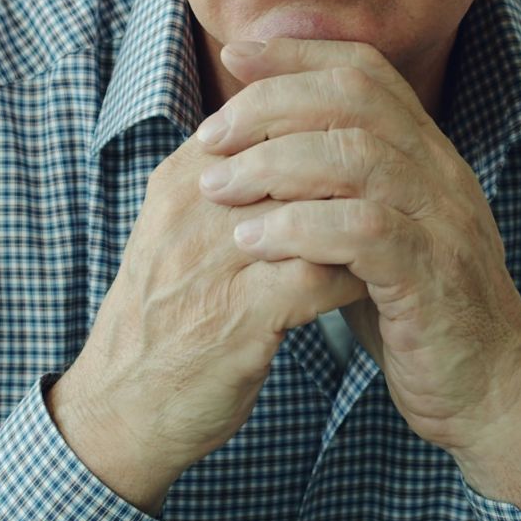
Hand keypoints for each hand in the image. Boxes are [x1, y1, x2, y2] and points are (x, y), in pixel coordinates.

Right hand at [49, 127, 368, 512]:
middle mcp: (195, 208)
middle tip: (399, 184)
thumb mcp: (182, 230)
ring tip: (395, 228)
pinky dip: (355, 275)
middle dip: (357, 163)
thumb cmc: (167, 314)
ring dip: (363, 215)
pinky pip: (319, 275)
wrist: (120, 407)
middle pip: (297, 148)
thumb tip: (293, 135)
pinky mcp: (238, 316)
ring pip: (314, 204)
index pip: (268, 113)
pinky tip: (376, 282)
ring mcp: (214, 260)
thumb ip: (230, 181)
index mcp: (184, 178)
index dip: (330, 123)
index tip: (374, 145)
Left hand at [194, 38, 520, 493]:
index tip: (235, 52)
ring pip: (358, 156)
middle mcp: (441, 173)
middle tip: (210, 137)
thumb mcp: (373, 235)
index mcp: (426, 154)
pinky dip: (300, 227)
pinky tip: (254, 241)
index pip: (365, 70)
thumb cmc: (415, 312)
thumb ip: (331, 190)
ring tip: (219, 190)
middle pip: (356, 98)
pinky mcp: (432, 277)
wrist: (489, 391)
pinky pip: (363, 231)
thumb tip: (256, 149)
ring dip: (275, 165)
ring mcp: (443, 222)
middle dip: (272, 104)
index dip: (298, 53)